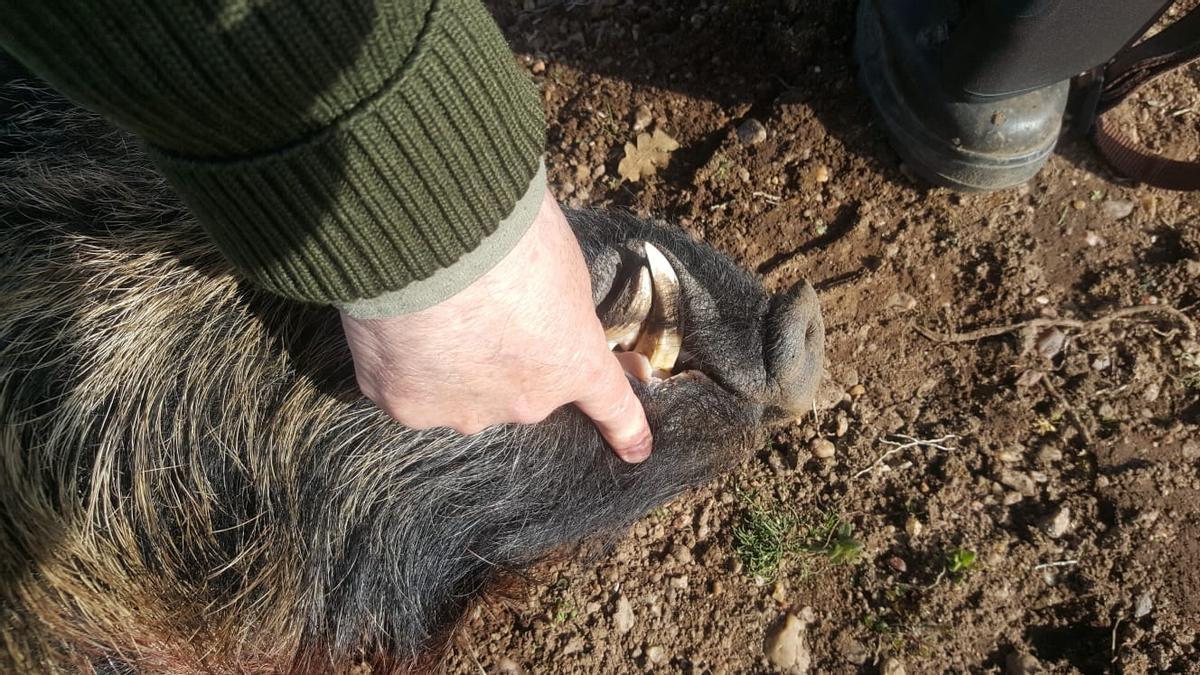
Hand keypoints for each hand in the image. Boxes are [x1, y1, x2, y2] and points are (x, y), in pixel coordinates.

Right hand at [340, 189, 652, 461]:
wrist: (433, 245)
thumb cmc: (509, 235)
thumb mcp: (562, 263)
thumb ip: (561, 306)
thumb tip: (550, 318)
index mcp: (575, 363)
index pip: (613, 405)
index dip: (626, 429)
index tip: (636, 450)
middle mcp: (526, 402)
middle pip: (520, 390)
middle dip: (506, 358)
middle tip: (481, 305)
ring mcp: (465, 410)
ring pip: (462, 393)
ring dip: (452, 363)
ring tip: (431, 309)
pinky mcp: (408, 407)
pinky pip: (410, 388)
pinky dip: (404, 362)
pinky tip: (397, 326)